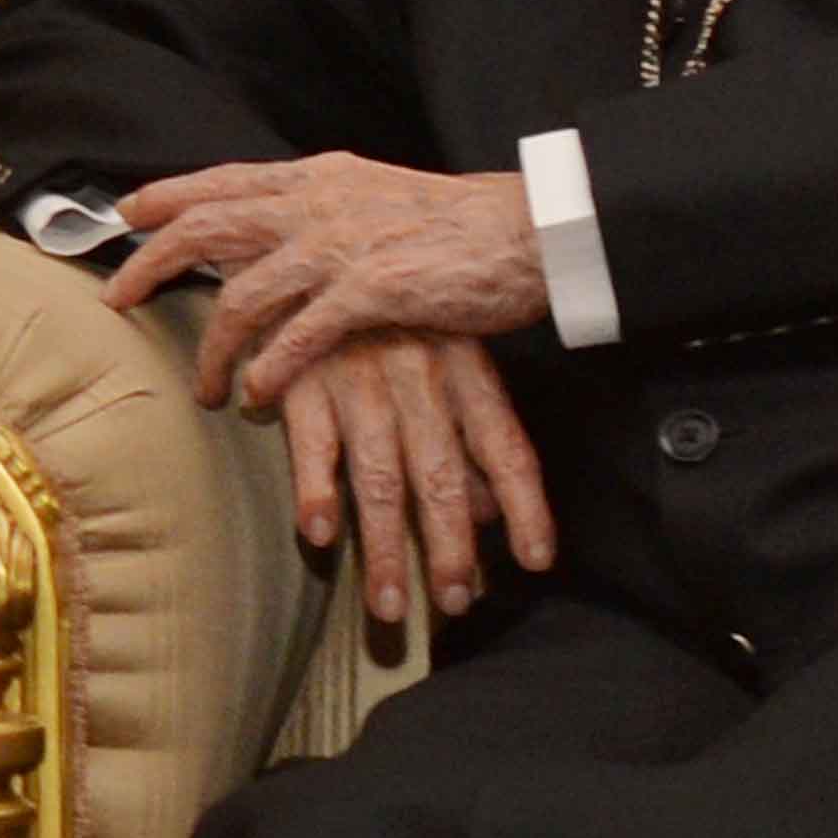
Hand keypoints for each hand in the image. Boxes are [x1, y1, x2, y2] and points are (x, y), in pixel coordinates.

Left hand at [100, 152, 549, 406]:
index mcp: (320, 178)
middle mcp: (319, 204)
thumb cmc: (458, 224)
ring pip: (243, 294)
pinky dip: (270, 368)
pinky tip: (258, 393)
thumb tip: (279, 224)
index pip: (224, 180)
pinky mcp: (372, 290)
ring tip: (207, 386)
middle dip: (152, 263)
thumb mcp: (377, 196)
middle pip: (207, 228)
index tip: (126, 212)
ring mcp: (342, 246)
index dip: (168, 196)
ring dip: (214, 347)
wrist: (530, 231)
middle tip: (118, 297)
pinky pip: (298, 335)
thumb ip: (325, 208)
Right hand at [254, 330, 563, 622]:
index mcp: (463, 368)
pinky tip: (320, 534)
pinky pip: (310, 440)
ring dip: (385, 546)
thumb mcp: (444, 352)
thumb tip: (487, 511)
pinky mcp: (301, 377)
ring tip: (391, 606)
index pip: (507, 446)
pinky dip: (314, 488)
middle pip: (442, 476)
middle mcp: (418, 378)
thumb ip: (464, 434)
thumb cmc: (388, 306)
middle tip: (455, 604)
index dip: (526, 505)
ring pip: (379, 475)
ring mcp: (359, 379)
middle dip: (449, 548)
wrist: (313, 231)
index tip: (536, 561)